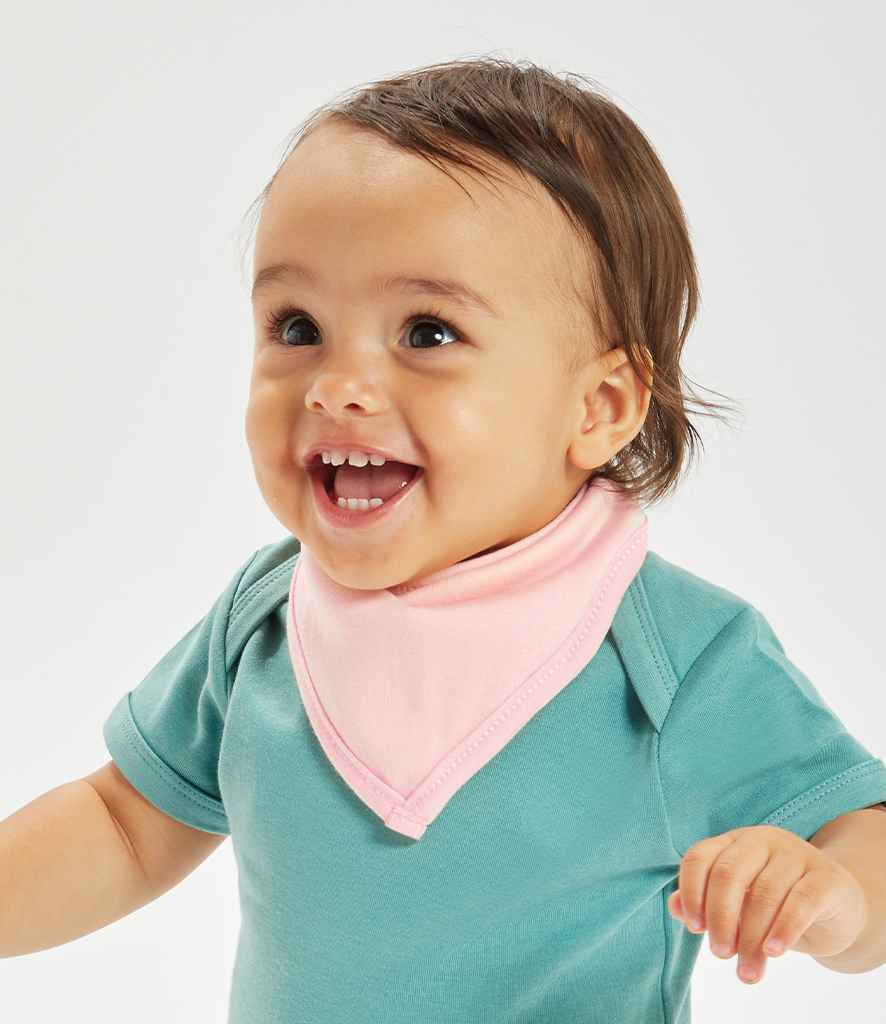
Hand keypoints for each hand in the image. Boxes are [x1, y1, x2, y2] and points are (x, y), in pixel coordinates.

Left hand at [668, 825, 867, 983]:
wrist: (837, 906)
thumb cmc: (776, 903)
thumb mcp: (740, 902)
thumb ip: (705, 902)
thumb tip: (675, 908)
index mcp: (733, 842)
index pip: (700, 858)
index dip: (691, 892)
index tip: (695, 929)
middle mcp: (762, 840)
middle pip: (729, 874)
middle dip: (720, 918)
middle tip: (720, 954)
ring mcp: (796, 854)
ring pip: (764, 893)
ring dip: (751, 938)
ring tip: (748, 971)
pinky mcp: (826, 877)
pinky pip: (800, 902)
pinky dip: (783, 929)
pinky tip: (773, 952)